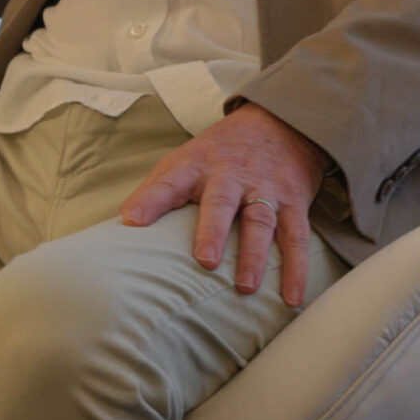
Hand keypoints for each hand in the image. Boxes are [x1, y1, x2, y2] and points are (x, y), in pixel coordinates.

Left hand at [120, 101, 330, 304]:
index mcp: (198, 165)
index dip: (150, 199)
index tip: (131, 221)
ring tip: (246, 287)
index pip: (169, 180)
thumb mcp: (186, 159)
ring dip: (254, 255)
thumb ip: (157, 190)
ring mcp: (264, 189)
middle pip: (221, 202)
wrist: (280, 121)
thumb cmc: (221, 152)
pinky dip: (296, 269)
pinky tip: (291, 298)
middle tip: (206, 261)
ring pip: (260, 222)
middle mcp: (231, 175)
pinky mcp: (293, 202)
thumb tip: (123, 224)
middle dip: (213, 232)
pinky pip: (296, 237)